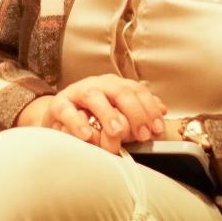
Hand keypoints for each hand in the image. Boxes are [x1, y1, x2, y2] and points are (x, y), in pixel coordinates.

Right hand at [16, 75, 167, 153]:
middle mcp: (98, 85)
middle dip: (134, 112)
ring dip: (108, 114)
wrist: (58, 116)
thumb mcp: (118, 113)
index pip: (137, 91)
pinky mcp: (58, 105)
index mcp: (115, 85)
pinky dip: (78, 123)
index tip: (156, 129)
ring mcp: (78, 93)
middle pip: (120, 91)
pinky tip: (87, 135)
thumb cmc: (93, 116)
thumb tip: (162, 109)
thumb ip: (139, 111)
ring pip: (94, 97)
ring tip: (117, 132)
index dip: (149, 109)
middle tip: (141, 134)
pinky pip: (68, 112)